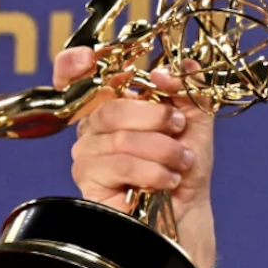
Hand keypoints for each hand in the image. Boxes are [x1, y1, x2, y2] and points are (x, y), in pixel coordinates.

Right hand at [53, 47, 218, 267]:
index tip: (88, 57)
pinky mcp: (89, 181)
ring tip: (182, 161)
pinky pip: (119, 165)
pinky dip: (152, 170)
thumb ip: (190, 89)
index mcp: (112, 105)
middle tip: (178, 127)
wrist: (188, 210)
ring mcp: (87, 154)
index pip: (74, 76)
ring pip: (119, 138)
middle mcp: (93, 127)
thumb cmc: (184, 166)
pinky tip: (167, 179)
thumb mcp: (194, 121)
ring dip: (162, 149)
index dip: (72, 63)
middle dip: (154, 116)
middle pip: (111, 108)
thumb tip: (181, 64)